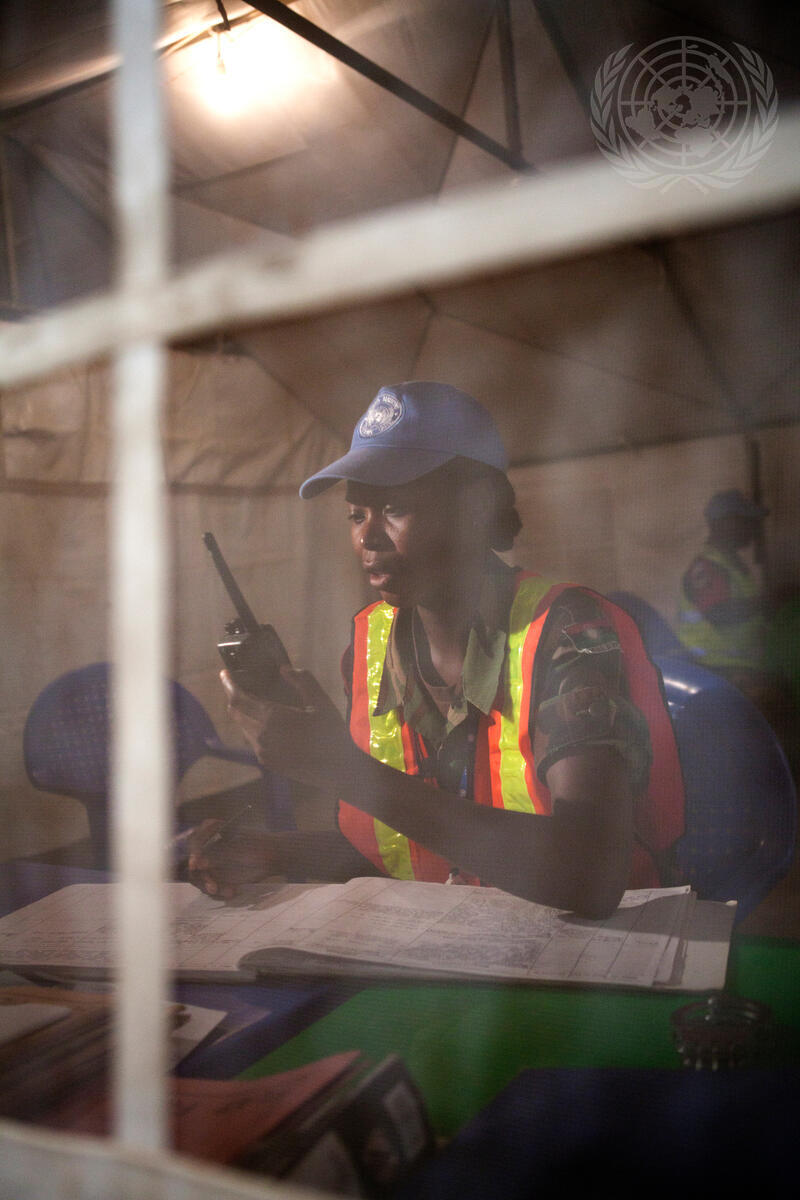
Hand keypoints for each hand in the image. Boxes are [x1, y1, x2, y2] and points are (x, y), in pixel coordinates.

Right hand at [187, 818, 276, 898]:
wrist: (273, 857)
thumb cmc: (258, 846)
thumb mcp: (237, 849)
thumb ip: (217, 856)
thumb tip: (197, 864)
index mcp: (213, 832)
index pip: (195, 840)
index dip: (193, 852)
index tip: (195, 864)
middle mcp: (208, 847)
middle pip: (193, 862)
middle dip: (202, 877)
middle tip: (213, 888)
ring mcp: (211, 862)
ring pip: (199, 877)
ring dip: (210, 886)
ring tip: (229, 892)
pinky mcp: (216, 876)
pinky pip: (208, 886)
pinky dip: (218, 891)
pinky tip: (233, 891)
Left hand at [220, 666, 359, 790]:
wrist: (338, 769)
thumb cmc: (331, 733)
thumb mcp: (321, 702)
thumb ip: (302, 681)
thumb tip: (284, 669)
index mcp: (273, 718)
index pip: (239, 699)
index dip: (229, 685)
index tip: (225, 673)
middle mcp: (261, 736)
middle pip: (236, 712)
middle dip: (234, 696)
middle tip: (238, 683)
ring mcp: (262, 751)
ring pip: (242, 726)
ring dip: (243, 711)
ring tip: (253, 700)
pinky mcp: (267, 762)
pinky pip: (252, 739)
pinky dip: (252, 725)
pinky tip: (266, 722)